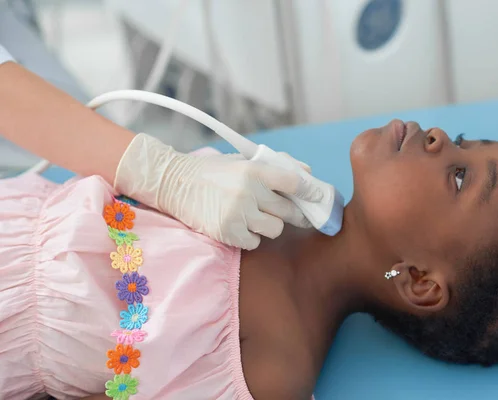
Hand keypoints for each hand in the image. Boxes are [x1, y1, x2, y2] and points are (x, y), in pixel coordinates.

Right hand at [114, 134, 321, 248]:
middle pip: (289, 211)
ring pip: (275, 230)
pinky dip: (252, 237)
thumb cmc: (214, 171)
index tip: (321, 197)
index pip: (294, 182)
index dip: (311, 192)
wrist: (174, 183)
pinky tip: (241, 226)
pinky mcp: (227, 232)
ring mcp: (238, 213)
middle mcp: (248, 191)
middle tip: (301, 216)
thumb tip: (308, 175)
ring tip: (257, 217)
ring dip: (270, 225)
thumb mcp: (244, 161)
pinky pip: (255, 242)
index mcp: (255, 169)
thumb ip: (277, 165)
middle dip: (297, 214)